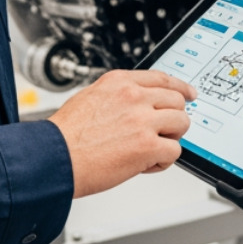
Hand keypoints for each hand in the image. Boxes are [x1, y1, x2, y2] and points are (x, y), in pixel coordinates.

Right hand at [47, 69, 196, 197]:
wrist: (53, 158)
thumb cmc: (66, 136)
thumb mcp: (90, 98)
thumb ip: (118, 97)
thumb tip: (139, 104)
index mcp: (120, 82)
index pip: (162, 78)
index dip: (179, 88)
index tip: (188, 94)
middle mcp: (134, 96)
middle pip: (177, 101)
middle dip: (173, 118)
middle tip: (164, 133)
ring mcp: (142, 119)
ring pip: (181, 123)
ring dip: (171, 139)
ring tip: (151, 150)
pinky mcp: (147, 145)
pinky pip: (175, 151)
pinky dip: (163, 161)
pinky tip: (145, 165)